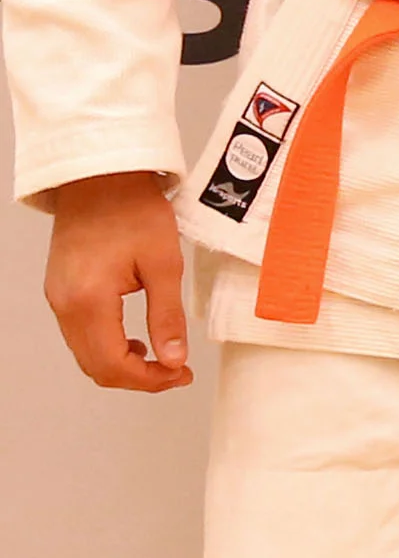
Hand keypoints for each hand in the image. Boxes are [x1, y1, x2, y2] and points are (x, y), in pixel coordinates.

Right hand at [43, 171, 191, 390]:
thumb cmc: (134, 210)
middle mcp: (64, 306)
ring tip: (162, 358)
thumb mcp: (164, 263)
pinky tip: (136, 338)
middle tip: (177, 372)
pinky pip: (80, 334)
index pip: (112, 365)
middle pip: (94, 367)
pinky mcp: (60, 291)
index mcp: (88, 301)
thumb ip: (167, 316)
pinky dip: (107, 346)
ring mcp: (58, 299)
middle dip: (137, 378)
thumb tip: (173, 360)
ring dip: (122, 364)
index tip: (181, 375)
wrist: (101, 177)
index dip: (148, 380)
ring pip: (85, 354)